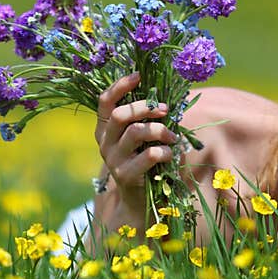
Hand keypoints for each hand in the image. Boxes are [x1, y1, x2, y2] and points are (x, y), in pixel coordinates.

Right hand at [94, 72, 178, 205]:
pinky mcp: (126, 176)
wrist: (141, 202)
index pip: (105, 102)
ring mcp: (113, 160)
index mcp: (106, 130)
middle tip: (165, 109)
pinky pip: (149, 154)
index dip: (120, 86)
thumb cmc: (146, 164)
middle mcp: (105, 144)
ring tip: (173, 136)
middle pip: (120, 115)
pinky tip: (171, 155)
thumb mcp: (143, 139)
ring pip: (136, 132)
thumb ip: (146, 120)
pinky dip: (166, 151)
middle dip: (146, 107)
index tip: (139, 75)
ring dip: (160, 130)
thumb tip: (163, 96)